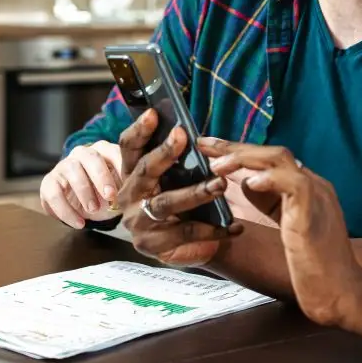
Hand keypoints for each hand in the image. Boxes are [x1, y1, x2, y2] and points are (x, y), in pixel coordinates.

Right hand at [39, 109, 160, 227]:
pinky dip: (65, 210)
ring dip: (83, 192)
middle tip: (111, 196)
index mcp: (105, 150)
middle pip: (90, 158)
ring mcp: (65, 166)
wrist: (85, 204)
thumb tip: (166, 179)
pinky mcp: (50, 183)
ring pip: (70, 171)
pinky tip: (79, 223)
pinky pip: (52, 192)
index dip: (119, 164)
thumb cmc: (109, 192)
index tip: (128, 180)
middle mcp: (83, 154)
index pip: (112, 149)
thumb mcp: (125, 186)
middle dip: (101, 177)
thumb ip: (140, 179)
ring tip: (95, 210)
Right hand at [117, 124, 242, 267]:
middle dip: (163, 153)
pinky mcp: (152, 246)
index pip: (128, 148)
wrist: (182, 249)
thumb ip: (175, 159)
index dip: (139, 130)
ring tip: (220, 184)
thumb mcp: (174, 178)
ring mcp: (138, 223)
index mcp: (131, 175)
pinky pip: (185, 233)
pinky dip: (212, 229)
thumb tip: (187, 131)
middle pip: (144, 171)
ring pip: (166, 203)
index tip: (153, 113)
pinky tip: (233, 225)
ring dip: (195, 192)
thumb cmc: (179, 204)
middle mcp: (129, 197)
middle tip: (182, 137)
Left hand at [205, 140, 361, 325]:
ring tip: (217, 165)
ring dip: (245, 158)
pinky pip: (294, 184)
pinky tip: (247, 184)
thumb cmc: (315, 269)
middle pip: (272, 153)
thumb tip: (245, 184)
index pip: (271, 160)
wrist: (343, 294)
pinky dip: (270, 180)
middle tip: (204, 145)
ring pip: (280, 159)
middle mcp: (314, 185)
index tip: (211, 150)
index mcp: (307, 189)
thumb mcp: (287, 228)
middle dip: (235, 147)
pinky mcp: (314, 213)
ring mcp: (317, 196)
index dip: (240, 152)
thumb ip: (271, 204)